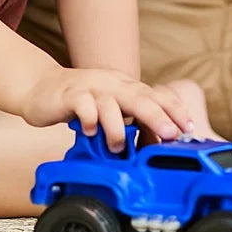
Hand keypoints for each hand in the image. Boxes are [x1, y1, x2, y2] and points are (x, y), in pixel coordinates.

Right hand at [21, 68, 193, 152]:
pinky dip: (88, 118)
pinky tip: (89, 131)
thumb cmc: (80, 102)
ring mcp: (90, 87)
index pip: (156, 94)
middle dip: (157, 116)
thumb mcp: (111, 108)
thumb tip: (159, 143)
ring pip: (110, 103)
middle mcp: (112, 84)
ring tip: (119, 147)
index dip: (174, 109)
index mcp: (125, 87)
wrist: (41, 88)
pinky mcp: (69, 95)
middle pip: (139, 97)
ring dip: (117, 126)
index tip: (190, 127)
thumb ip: (131, 121)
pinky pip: (82, 105)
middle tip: (171, 134)